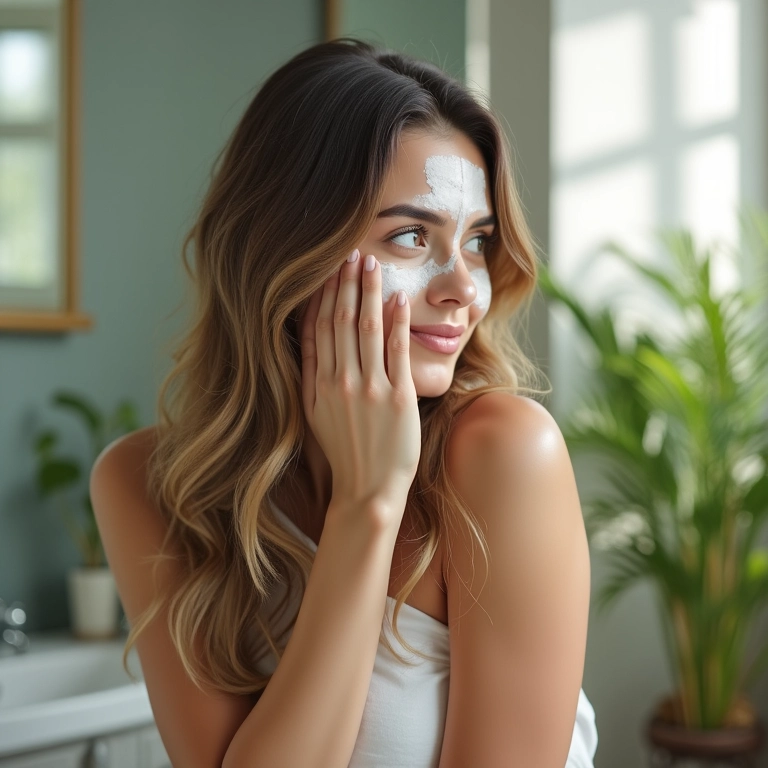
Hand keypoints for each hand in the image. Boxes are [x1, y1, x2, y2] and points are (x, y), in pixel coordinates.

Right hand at [300, 249, 420, 524]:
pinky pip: (396, 352)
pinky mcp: (399, 398)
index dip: (322, 295)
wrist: (368, 490)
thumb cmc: (343, 451)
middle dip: (344, 283)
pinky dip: (396, 323)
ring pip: (366, 328)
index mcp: (318, 384)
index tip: (326, 269)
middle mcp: (341, 382)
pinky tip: (398, 299)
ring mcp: (370, 389)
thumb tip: (310, 335)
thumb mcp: (314, 413)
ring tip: (371, 265)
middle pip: (340, 321)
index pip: (317, 328)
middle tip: (351, 253)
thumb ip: (312, 374)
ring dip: (368, 293)